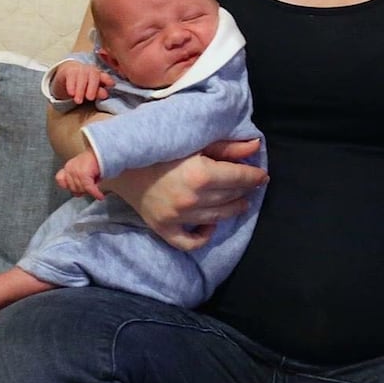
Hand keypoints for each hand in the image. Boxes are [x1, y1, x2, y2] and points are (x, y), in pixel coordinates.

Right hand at [53, 60, 113, 104]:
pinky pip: (71, 77)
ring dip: (80, 89)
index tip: (111, 85)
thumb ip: (98, 92)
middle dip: (92, 87)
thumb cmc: (83, 84)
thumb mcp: (91, 90)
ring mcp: (80, 69)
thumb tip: (105, 95)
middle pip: (94, 76)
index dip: (108, 79)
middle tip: (90, 98)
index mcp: (99, 75)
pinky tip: (71, 93)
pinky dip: (71, 85)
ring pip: (82, 77)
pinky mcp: (70, 71)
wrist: (67, 75)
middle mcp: (91, 70)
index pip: (104, 76)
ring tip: (78, 101)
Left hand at [56, 150, 105, 199]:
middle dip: (82, 190)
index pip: (60, 180)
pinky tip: (100, 196)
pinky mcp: (83, 174)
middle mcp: (69, 169)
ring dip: (89, 190)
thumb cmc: (95, 161)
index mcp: (68, 167)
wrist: (103, 151)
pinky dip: (95, 193)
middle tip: (91, 187)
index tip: (76, 188)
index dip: (68, 186)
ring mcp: (75, 172)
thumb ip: (77, 181)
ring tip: (96, 185)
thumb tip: (78, 194)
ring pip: (81, 189)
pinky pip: (88, 188)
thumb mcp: (82, 170)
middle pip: (72, 188)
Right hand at [103, 139, 265, 250]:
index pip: (240, 178)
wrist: (121, 163)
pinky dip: (204, 235)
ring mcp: (178, 217)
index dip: (255, 176)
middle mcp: (192, 198)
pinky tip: (210, 224)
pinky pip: (191, 241)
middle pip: (232, 197)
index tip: (262, 175)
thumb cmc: (159, 148)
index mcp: (201, 173)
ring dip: (233, 209)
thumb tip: (256, 146)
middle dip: (245, 190)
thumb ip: (226, 146)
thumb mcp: (194, 141)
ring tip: (239, 202)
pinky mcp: (164, 228)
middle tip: (250, 185)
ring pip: (218, 218)